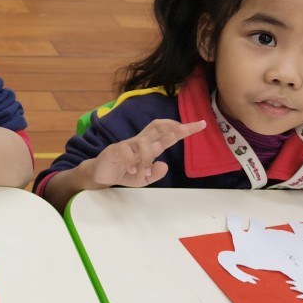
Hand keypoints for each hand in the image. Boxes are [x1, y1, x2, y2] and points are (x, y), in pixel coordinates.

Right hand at [84, 118, 206, 187]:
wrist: (100, 175)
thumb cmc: (124, 173)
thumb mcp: (144, 179)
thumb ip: (155, 173)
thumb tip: (164, 165)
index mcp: (150, 147)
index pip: (168, 134)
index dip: (185, 129)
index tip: (202, 124)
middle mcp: (140, 142)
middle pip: (157, 126)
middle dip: (172, 125)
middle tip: (184, 128)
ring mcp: (128, 144)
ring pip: (143, 142)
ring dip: (147, 158)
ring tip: (144, 172)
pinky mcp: (116, 149)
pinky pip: (127, 152)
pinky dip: (132, 163)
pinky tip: (132, 172)